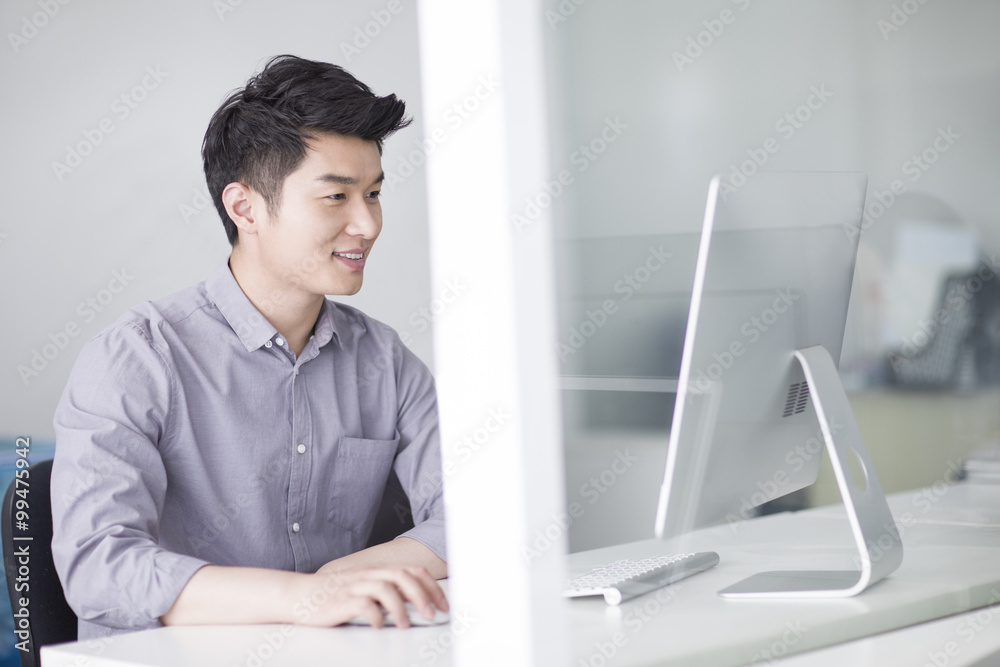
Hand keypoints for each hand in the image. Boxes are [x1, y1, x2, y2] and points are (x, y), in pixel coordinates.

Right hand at [292, 564, 448, 628]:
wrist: (299, 594)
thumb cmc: (334, 595)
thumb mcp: (364, 588)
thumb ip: (387, 592)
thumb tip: (416, 606)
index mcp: (377, 571)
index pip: (412, 570)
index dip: (431, 586)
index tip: (443, 604)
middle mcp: (368, 574)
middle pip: (402, 576)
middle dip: (422, 595)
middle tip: (432, 614)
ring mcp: (354, 586)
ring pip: (385, 588)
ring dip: (400, 607)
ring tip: (406, 624)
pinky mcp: (341, 600)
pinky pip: (363, 604)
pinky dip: (375, 615)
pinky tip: (381, 626)